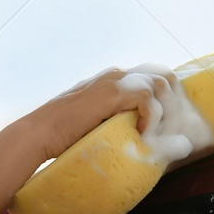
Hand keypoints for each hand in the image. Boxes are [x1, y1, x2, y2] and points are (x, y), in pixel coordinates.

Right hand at [25, 64, 179, 159]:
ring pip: (160, 84)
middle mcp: (117, 75)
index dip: (169, 100)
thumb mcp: (102, 124)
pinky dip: (150, 117)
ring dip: (165, 112)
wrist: (40, 133)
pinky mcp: (110, 92)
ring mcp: (113, 81)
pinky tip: (141, 134)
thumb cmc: (65, 136)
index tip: (172, 126)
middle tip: (171, 132)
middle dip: (174, 104)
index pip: (156, 78)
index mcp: (115, 80)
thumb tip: (148, 138)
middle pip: (164, 76)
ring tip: (158, 135)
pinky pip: (146, 96)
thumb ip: (122, 122)